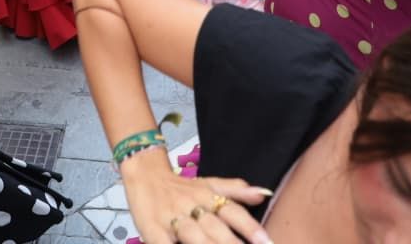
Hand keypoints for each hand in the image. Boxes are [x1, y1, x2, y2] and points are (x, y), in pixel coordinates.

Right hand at [117, 151, 272, 243]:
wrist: (144, 174)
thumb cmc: (179, 186)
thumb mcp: (208, 183)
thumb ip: (236, 190)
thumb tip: (264, 193)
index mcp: (207, 196)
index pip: (232, 211)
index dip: (249, 227)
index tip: (266, 242)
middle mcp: (192, 206)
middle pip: (215, 228)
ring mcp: (172, 219)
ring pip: (193, 236)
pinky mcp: (152, 229)